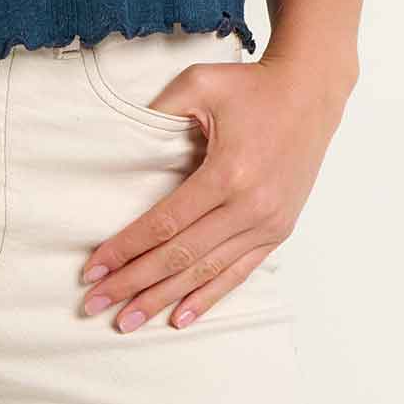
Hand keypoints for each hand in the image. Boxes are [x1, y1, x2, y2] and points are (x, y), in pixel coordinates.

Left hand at [77, 53, 347, 330]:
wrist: (310, 93)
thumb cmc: (251, 86)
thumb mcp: (200, 83)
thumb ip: (158, 110)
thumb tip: (119, 141)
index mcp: (227, 173)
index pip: (165, 224)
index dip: (126, 249)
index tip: (93, 269)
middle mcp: (249, 207)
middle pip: (180, 256)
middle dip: (134, 283)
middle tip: (96, 304)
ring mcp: (267, 224)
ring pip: (206, 272)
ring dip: (164, 299)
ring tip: (127, 321)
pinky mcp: (278, 230)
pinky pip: (237, 272)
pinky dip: (207, 297)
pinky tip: (180, 317)